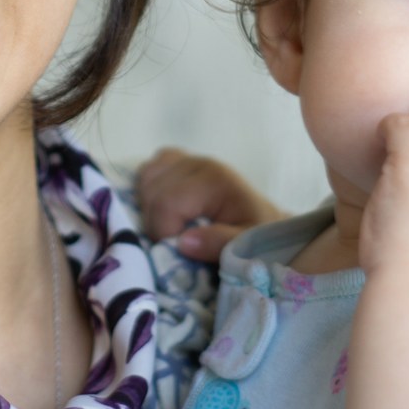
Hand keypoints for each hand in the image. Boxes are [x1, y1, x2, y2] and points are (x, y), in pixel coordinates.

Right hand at [136, 147, 286, 261]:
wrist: (263, 219)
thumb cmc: (256, 235)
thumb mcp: (246, 245)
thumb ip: (219, 244)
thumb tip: (183, 242)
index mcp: (214, 180)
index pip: (166, 203)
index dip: (164, 232)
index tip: (179, 250)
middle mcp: (198, 162)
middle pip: (152, 192)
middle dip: (156, 224)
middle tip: (176, 242)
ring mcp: (187, 158)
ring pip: (146, 179)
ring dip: (149, 208)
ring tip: (172, 225)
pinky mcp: (179, 160)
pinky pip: (149, 170)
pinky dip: (148, 190)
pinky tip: (165, 207)